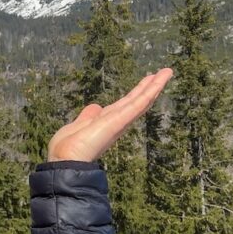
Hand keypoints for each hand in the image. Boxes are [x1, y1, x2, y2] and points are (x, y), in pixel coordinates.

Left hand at [48, 69, 173, 161]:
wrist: (65, 161)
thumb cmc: (66, 149)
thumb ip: (87, 117)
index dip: (136, 93)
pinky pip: (137, 104)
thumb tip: (96, 107)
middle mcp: (116, 122)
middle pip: (135, 101)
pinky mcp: (119, 121)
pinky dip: (150, 91)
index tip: (147, 81)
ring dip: (154, 86)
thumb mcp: (77, 126)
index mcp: (106, 123)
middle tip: (164, 73)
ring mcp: (119, 121)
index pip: (124, 105)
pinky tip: (159, 80)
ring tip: (167, 72)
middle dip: (149, 87)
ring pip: (140, 100)